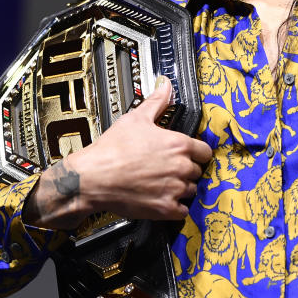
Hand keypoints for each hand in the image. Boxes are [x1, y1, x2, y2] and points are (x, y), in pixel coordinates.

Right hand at [26, 76, 212, 228]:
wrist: (92, 178)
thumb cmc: (112, 149)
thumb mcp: (136, 118)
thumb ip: (157, 102)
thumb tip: (166, 86)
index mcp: (178, 144)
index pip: (205, 151)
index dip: (196, 153)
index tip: (188, 155)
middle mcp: (181, 167)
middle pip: (198, 171)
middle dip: (186, 170)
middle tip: (169, 169)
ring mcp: (174, 189)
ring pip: (191, 190)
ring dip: (182, 189)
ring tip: (163, 184)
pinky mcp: (165, 209)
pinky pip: (183, 211)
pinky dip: (175, 208)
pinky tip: (162, 200)